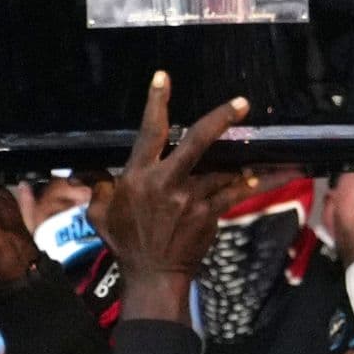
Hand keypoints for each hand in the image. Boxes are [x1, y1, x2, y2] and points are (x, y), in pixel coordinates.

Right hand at [95, 72, 280, 321]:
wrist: (152, 276)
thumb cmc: (125, 244)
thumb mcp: (100, 212)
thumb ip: (97, 184)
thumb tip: (84, 167)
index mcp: (139, 176)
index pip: (149, 132)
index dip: (156, 103)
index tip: (164, 78)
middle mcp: (168, 182)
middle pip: (197, 142)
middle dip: (220, 119)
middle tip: (242, 103)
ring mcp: (191, 198)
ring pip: (222, 169)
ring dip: (243, 159)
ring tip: (268, 148)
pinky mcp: (209, 214)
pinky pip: (235, 193)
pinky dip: (252, 184)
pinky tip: (268, 175)